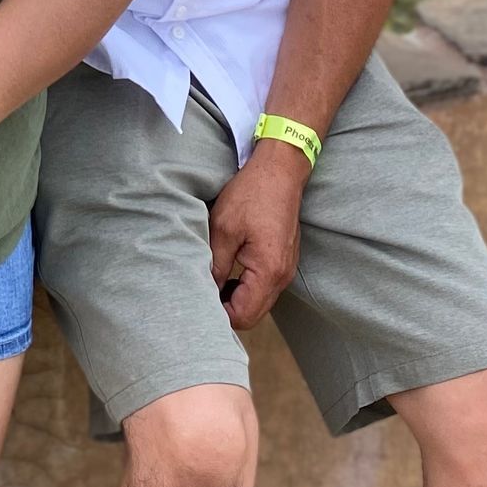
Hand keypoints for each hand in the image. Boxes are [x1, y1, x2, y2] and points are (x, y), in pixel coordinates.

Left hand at [208, 142, 307, 331]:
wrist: (280, 171)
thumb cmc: (252, 194)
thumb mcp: (223, 228)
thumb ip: (215, 265)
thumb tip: (205, 290)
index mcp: (268, 271)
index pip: (243, 316)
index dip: (219, 314)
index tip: (199, 299)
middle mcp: (282, 277)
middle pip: (253, 315)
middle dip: (228, 310)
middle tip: (204, 292)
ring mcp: (287, 270)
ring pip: (260, 303)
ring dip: (238, 300)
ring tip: (216, 281)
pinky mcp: (285, 261)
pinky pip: (266, 288)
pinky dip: (248, 288)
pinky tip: (231, 273)